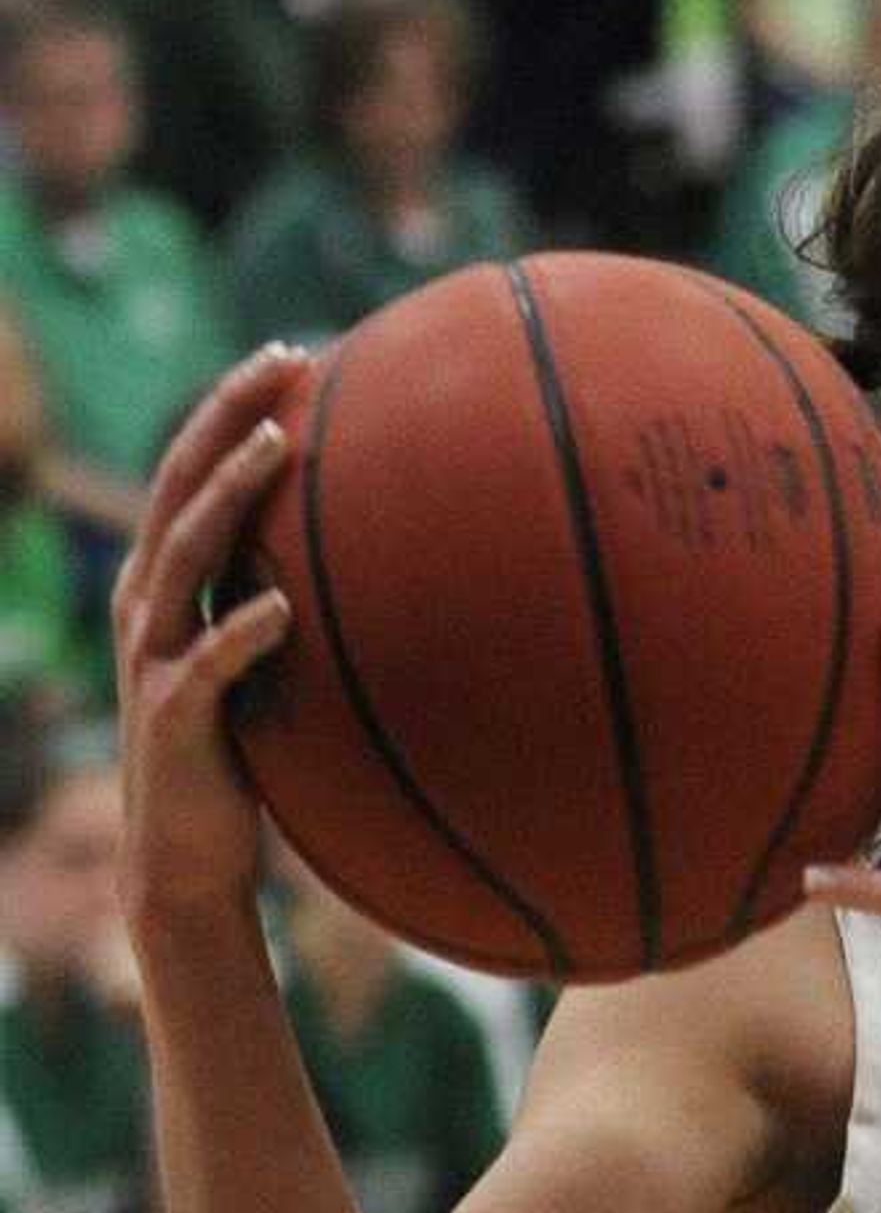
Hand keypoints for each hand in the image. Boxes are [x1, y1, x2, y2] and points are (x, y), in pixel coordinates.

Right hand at [112, 345, 308, 941]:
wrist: (187, 861)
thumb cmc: (244, 761)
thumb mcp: (276, 673)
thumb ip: (310, 615)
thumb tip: (400, 569)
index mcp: (170, 589)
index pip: (194, 476)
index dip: (233, 410)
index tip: (290, 352)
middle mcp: (148, 609)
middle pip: (178, 488)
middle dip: (226, 416)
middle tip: (282, 358)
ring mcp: (155, 659)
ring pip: (182, 557)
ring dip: (228, 497)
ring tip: (278, 445)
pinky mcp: (174, 719)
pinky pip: (210, 666)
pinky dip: (243, 634)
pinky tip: (283, 609)